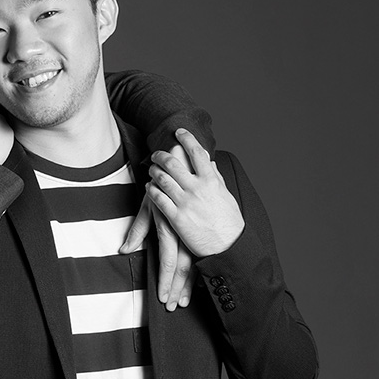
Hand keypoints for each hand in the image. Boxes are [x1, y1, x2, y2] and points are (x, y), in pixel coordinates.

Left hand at [120, 194, 195, 311]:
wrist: (181, 166)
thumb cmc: (161, 187)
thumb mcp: (147, 206)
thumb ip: (137, 229)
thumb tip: (124, 251)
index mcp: (169, 229)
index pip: (168, 262)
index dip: (166, 281)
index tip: (164, 298)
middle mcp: (183, 233)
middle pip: (182, 268)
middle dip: (177, 289)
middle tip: (172, 306)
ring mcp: (193, 231)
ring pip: (193, 264)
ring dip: (188, 284)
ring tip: (183, 301)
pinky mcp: (198, 228)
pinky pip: (200, 254)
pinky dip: (198, 271)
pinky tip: (197, 284)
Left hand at [146, 129, 243, 256]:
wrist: (228, 247)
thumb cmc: (229, 222)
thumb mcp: (226, 195)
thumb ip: (216, 177)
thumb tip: (211, 162)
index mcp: (212, 181)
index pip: (197, 152)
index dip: (187, 139)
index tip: (179, 131)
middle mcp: (198, 188)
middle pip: (173, 163)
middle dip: (161, 155)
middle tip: (156, 153)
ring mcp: (186, 202)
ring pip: (163, 179)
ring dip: (154, 171)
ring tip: (151, 169)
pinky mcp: (176, 218)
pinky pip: (158, 199)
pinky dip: (152, 190)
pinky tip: (149, 187)